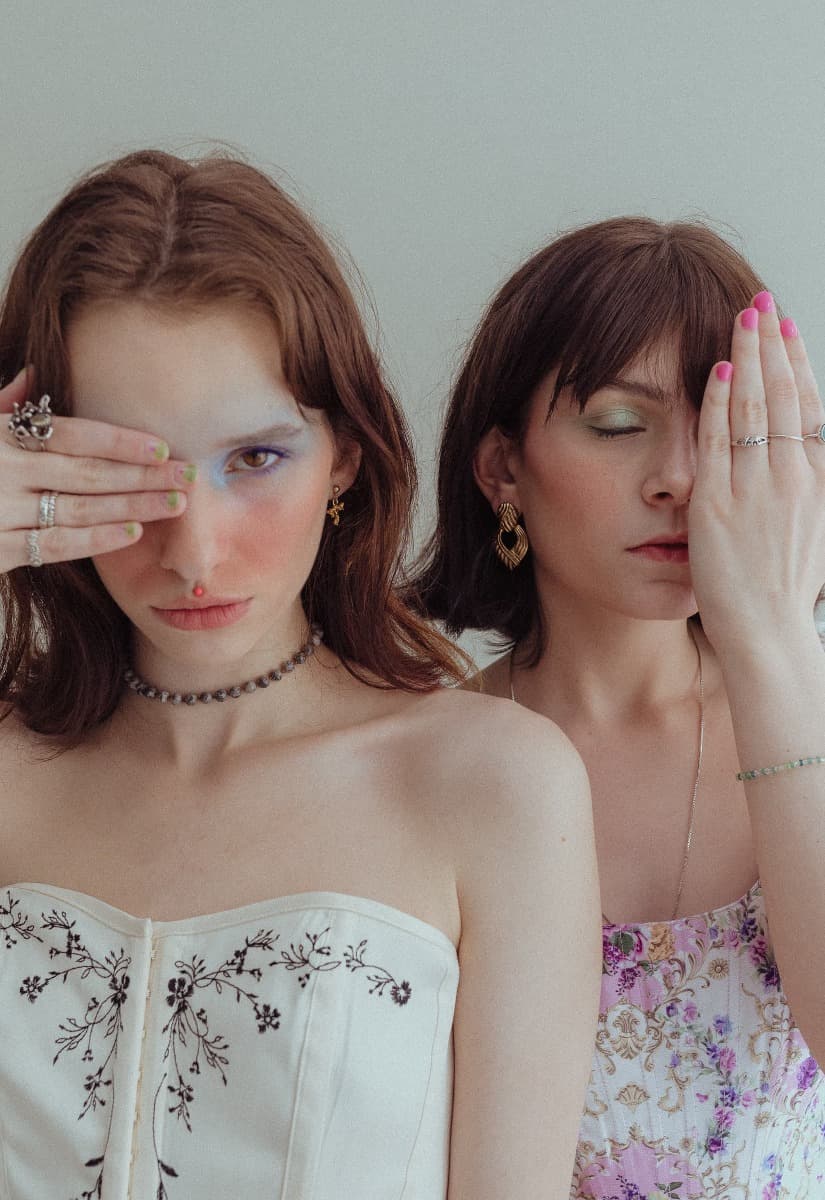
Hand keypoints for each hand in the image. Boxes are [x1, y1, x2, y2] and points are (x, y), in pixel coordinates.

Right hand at [0, 368, 194, 572]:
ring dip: (132, 507)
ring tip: (173, 503)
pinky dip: (97, 539)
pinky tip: (133, 531)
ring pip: (78, 510)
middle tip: (187, 477)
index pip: (69, 435)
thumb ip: (2, 406)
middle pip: (85, 473)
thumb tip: (35, 374)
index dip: (119, 441)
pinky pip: (56, 545)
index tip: (162, 447)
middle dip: (142, 476)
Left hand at [689, 292, 824, 652]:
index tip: (788, 328)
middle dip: (771, 345)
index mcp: (818, 482)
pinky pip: (716, 441)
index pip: (809, 407)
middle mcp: (792, 477)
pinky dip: (716, 401)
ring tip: (740, 318)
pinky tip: (713, 369)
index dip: (798, 364)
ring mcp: (755, 489)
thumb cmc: (788, 591)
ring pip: (751, 409)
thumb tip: (805, 449)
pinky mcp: (716, 505)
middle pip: (781, 396)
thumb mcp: (816, 529)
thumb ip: (809, 485)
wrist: (769, 634)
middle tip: (760, 302)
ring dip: (745, 357)